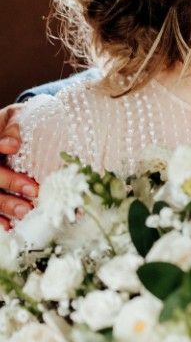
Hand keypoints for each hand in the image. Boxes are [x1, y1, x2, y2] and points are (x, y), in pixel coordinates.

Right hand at [0, 105, 37, 229]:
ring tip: (24, 211)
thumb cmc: (17, 123)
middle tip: (33, 190)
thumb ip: (13, 126)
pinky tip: (8, 225)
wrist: (14, 129)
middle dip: (9, 182)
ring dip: (5, 204)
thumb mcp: (15, 116)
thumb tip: (12, 143)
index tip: (12, 147)